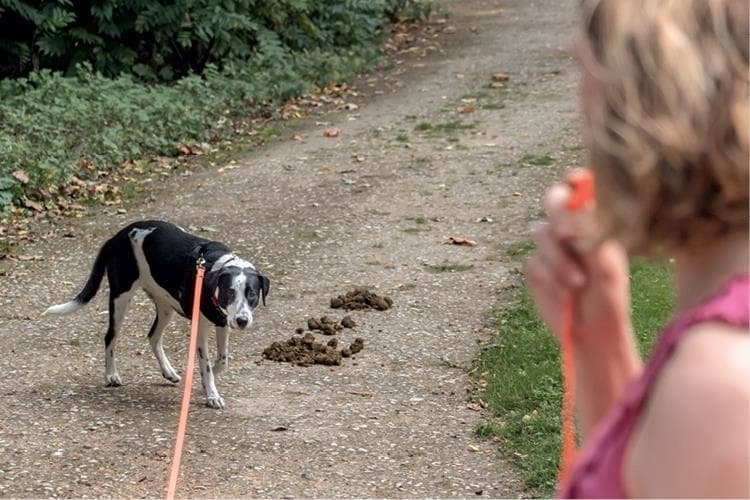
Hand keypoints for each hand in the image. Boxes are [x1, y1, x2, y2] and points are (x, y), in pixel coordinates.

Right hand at [525, 182, 631, 350]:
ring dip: (558, 260)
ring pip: (541, 234)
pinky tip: (565, 294)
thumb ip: (590, 232)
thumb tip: (575, 204)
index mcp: (593, 222)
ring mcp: (550, 248)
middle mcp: (570, 229)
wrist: (593, 332)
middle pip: (553, 200)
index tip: (575, 184)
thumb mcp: (606, 263)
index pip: (580, 188)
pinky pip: (534, 262)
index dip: (575, 181)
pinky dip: (550, 278)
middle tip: (568, 235)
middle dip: (559, 215)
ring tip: (578, 284)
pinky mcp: (535, 268)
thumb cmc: (610, 297)